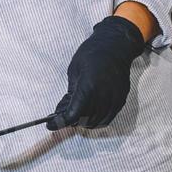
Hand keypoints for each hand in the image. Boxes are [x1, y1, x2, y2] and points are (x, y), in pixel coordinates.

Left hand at [47, 15, 146, 130]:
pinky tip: (91, 113)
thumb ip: (71, 92)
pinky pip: (109, 117)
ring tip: (77, 115)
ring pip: (97, 122)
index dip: (60, 122)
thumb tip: (64, 109)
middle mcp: (103, 95)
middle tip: (63, 115)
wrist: (116, 46)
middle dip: (71, 121)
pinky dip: (97, 120)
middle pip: (84, 120)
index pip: (73, 114)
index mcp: (89, 86)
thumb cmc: (92, 53)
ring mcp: (114, 98)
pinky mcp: (121, 99)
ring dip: (84, 122)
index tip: (51, 125)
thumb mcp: (74, 70)